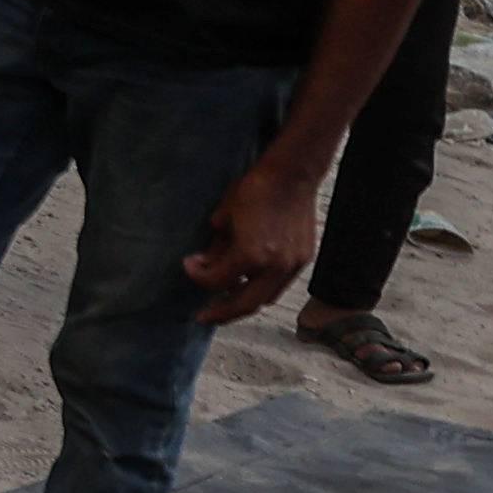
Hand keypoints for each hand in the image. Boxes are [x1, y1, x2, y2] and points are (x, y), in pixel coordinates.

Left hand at [182, 152, 322, 325]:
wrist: (292, 176)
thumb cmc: (254, 191)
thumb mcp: (222, 219)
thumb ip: (214, 250)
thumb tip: (204, 267)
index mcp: (250, 255)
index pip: (216, 282)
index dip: (197, 276)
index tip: (189, 266)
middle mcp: (274, 267)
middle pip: (244, 305)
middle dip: (221, 313)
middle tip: (205, 316)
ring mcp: (292, 265)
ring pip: (266, 299)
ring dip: (244, 302)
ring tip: (226, 299)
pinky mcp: (303, 259)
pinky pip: (280, 285)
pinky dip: (262, 288)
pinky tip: (249, 281)